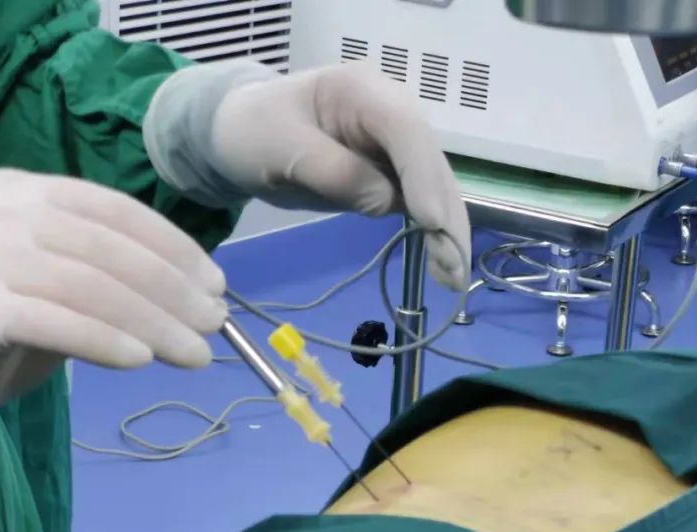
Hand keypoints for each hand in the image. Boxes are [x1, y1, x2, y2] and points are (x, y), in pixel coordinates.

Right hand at [0, 169, 227, 429]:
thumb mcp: (59, 281)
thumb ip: (113, 275)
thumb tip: (198, 297)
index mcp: (25, 190)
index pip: (116, 211)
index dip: (175, 249)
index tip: (216, 286)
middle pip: (107, 249)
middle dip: (172, 291)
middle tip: (214, 326)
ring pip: (86, 285)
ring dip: (152, 323)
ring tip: (193, 353)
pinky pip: (50, 321)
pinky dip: (104, 340)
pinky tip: (141, 360)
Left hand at [144, 62, 471, 289]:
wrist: (243, 133)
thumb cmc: (254, 132)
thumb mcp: (281, 149)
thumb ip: (333, 172)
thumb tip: (387, 202)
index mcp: (360, 90)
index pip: (404, 129)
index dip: (422, 175)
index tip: (431, 222)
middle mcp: (392, 110)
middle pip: (431, 162)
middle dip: (446, 214)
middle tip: (454, 267)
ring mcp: (397, 143)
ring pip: (436, 186)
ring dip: (449, 231)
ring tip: (453, 276)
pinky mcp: (395, 172)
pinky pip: (423, 202)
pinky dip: (435, 233)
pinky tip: (444, 266)